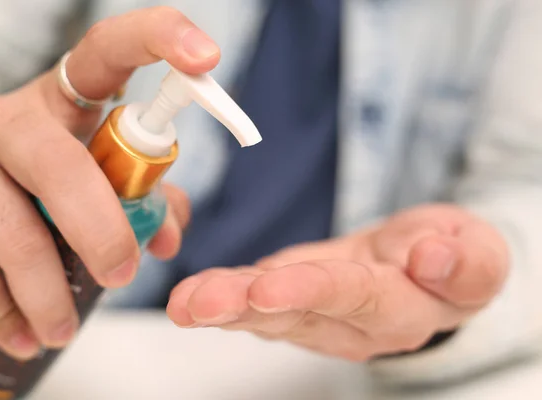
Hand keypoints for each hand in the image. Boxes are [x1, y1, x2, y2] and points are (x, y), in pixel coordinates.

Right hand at [0, 7, 211, 357]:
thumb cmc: (46, 193)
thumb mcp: (99, 185)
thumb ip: (143, 203)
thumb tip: (165, 239)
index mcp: (63, 100)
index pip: (107, 49)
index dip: (159, 39)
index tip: (207, 56)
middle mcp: (5, 118)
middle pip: (61, 166)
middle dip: (100, 232)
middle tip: (121, 276)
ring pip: (14, 233)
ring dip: (47, 294)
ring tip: (62, 329)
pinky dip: (0, 313)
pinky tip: (21, 333)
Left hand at [167, 205, 508, 360]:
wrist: (423, 264)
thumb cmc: (451, 255)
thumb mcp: (481, 252)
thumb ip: (468, 263)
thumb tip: (433, 258)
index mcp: (401, 308)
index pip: (353, 298)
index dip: (310, 291)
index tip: (268, 288)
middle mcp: (351, 323)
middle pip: (295, 315)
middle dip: (244, 307)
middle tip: (196, 303)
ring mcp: (316, 315)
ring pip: (266, 314)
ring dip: (222, 306)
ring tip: (182, 302)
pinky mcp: (292, 299)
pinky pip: (256, 300)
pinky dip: (225, 294)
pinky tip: (192, 293)